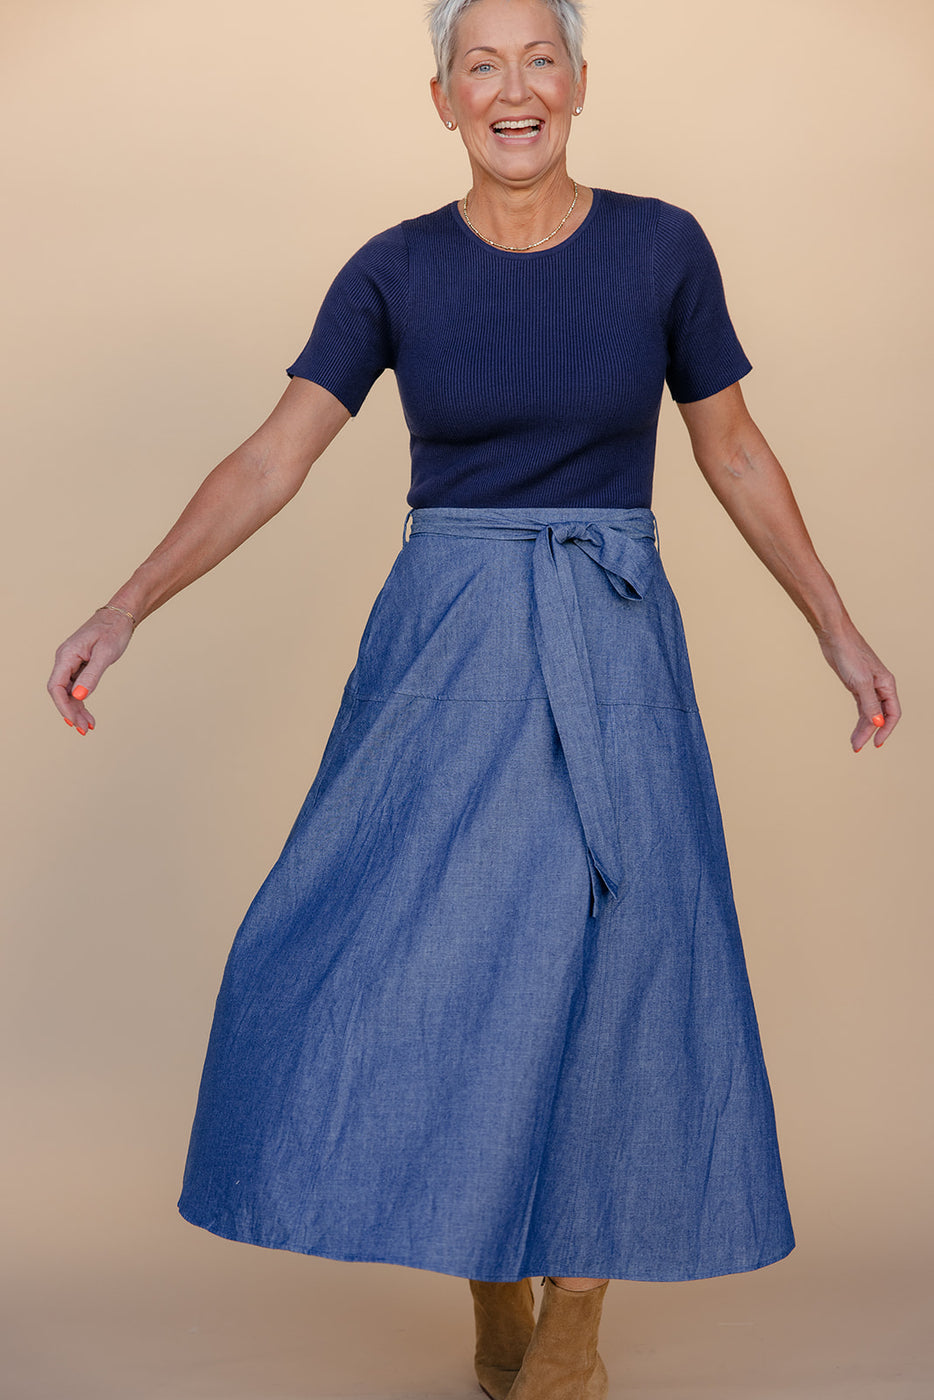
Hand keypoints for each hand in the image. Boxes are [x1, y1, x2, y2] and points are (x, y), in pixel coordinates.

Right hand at [48, 607, 135, 734]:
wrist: (120, 616)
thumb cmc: (113, 631)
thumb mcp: (105, 654)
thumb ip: (92, 675)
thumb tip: (80, 697)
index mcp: (67, 655)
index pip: (56, 686)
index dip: (63, 706)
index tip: (73, 721)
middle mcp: (65, 659)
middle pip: (61, 692)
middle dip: (71, 712)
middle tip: (83, 730)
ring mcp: (72, 662)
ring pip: (69, 691)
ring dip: (77, 709)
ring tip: (87, 727)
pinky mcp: (80, 665)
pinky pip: (77, 686)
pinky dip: (82, 700)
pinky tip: (88, 714)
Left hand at [816, 622, 900, 751]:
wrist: (835, 636)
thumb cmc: (849, 654)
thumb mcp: (860, 682)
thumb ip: (869, 704)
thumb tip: (877, 723)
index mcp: (887, 684)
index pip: (893, 713)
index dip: (886, 730)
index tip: (876, 744)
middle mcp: (880, 686)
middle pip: (880, 715)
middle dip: (870, 733)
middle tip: (857, 747)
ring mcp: (868, 685)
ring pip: (869, 712)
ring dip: (863, 728)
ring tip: (854, 743)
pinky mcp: (856, 684)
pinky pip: (862, 706)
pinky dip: (859, 718)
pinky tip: (856, 728)